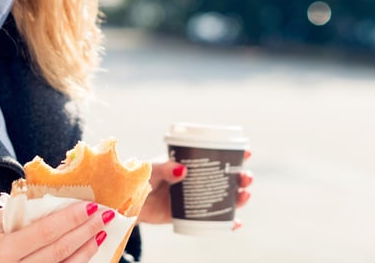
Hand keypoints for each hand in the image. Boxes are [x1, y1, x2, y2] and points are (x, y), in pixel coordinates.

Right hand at [0, 201, 108, 261]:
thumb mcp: (0, 221)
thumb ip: (27, 212)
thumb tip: (64, 199)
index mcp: (1, 251)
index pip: (45, 231)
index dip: (71, 218)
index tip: (91, 205)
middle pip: (59, 251)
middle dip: (85, 231)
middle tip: (105, 216)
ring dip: (87, 250)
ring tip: (101, 233)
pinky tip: (89, 251)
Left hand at [138, 150, 253, 227]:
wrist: (129, 202)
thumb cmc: (140, 179)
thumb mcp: (152, 170)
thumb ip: (164, 168)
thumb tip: (182, 169)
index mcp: (190, 163)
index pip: (215, 155)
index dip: (233, 153)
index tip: (246, 151)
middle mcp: (196, 180)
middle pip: (226, 177)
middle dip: (241, 177)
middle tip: (246, 177)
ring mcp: (195, 198)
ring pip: (224, 198)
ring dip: (238, 197)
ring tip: (244, 196)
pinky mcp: (190, 216)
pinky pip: (212, 220)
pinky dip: (226, 223)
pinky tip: (235, 223)